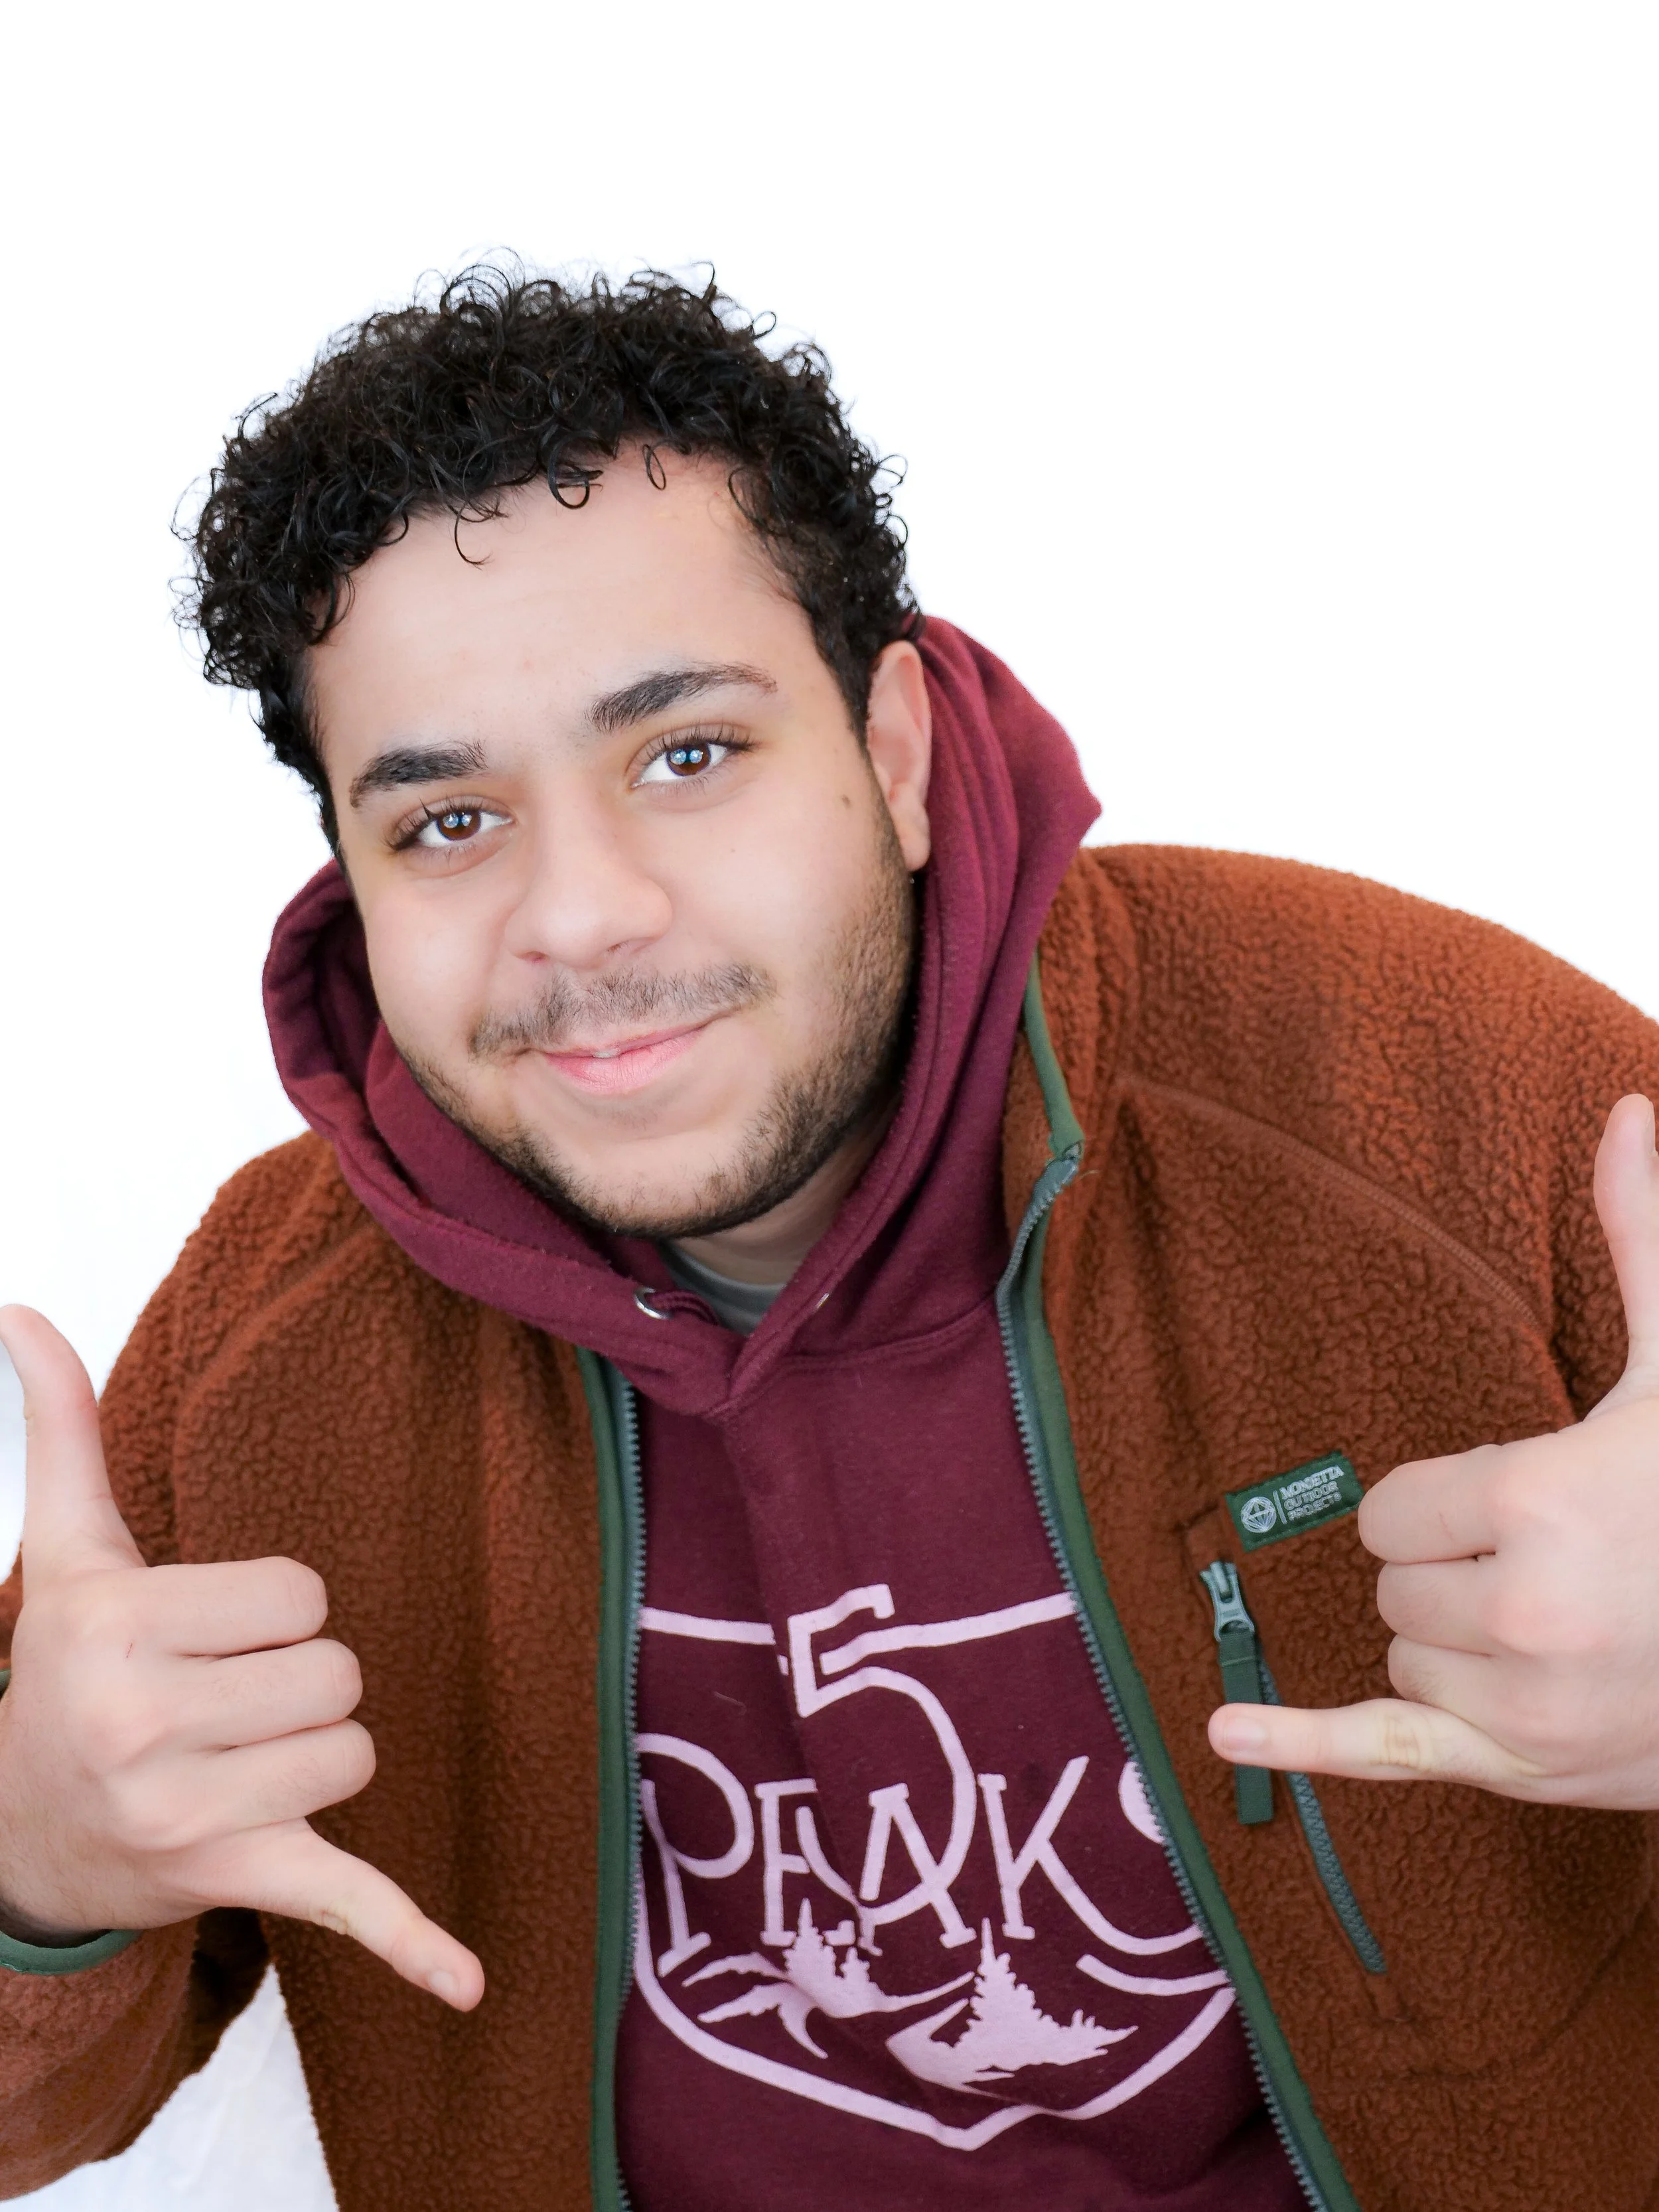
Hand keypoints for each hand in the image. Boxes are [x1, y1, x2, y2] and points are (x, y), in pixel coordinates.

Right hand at [0, 1305, 482, 2006]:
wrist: (18, 1837)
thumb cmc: (66, 1671)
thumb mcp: (65, 1553)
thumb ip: (59, 1429)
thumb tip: (20, 1308)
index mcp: (118, 1631)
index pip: (301, 1595)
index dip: (274, 1612)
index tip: (211, 1637)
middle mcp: (145, 1726)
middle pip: (340, 1671)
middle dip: (300, 1681)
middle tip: (223, 1702)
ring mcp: (190, 1816)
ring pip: (358, 1750)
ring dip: (318, 1753)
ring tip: (236, 1761)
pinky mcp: (236, 1884)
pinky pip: (346, 1905)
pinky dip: (412, 1944)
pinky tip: (468, 1985)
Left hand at [1209, 1093, 1658, 1808]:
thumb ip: (1644, 1245)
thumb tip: (1631, 1112)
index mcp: (1537, 1502)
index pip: (1392, 1509)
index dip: (1444, 1504)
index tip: (1513, 1506)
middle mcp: (1520, 1613)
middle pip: (1394, 1581)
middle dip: (1452, 1567)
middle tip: (1551, 1565)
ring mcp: (1523, 1707)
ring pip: (1404, 1654)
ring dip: (1455, 1639)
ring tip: (1557, 1625)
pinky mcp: (1526, 1771)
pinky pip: (1386, 1756)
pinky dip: (1303, 1747)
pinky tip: (1226, 1732)